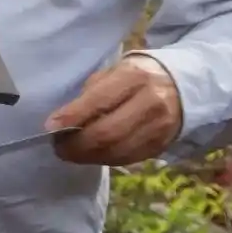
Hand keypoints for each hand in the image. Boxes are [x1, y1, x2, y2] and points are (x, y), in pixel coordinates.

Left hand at [48, 55, 182, 165]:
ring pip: (118, 151)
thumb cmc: (136, 77)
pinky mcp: (162, 146)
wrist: (182, 86)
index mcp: (134, 77)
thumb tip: (63, 120)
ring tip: (70, 153)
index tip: (50, 127)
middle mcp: (151, 103)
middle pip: (108, 133)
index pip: (99, 101)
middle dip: (77, 145)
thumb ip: (92, 93)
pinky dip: (105, 160)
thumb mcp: (114, 72)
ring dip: (89, 157)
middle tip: (58, 147)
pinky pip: (128, 159)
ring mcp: (159, 128)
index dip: (72, 117)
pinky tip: (92, 156)